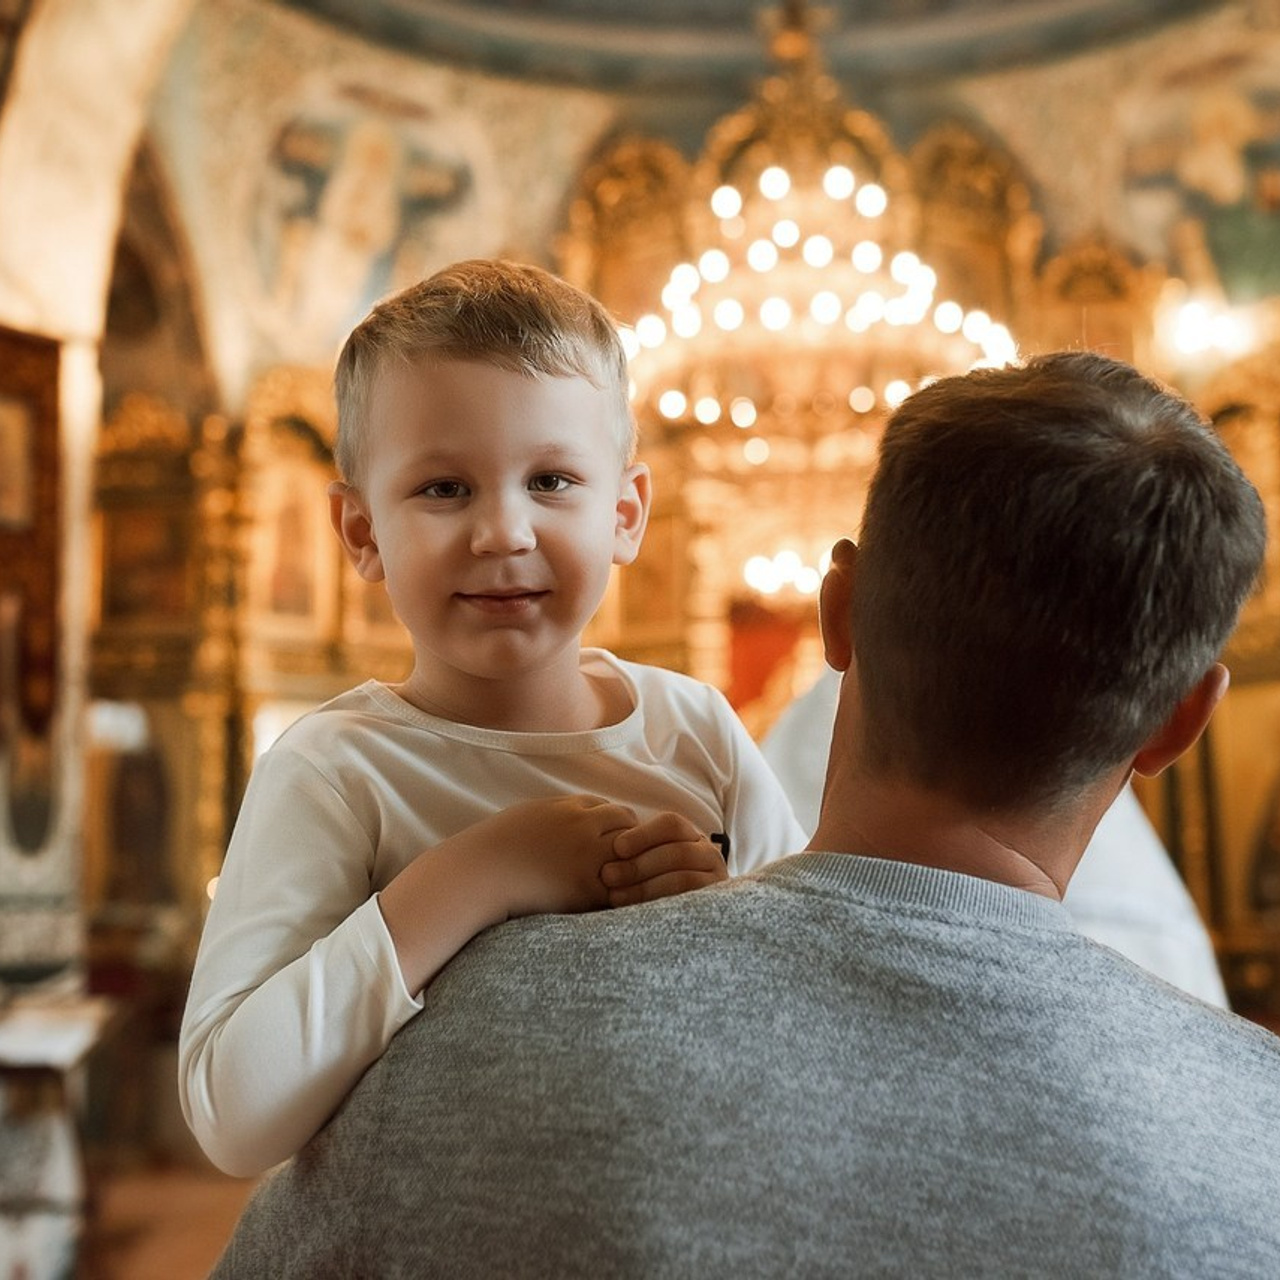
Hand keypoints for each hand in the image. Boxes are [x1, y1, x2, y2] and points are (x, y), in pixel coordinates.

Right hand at [444, 794, 637, 918]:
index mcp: (568, 807)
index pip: (609, 807)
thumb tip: (581, 815)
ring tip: (617, 878)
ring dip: (628, 862)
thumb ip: (560, 812)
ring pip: (630, 851)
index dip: (612, 824)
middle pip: (626, 822)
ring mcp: (588, 855)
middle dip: (628, 838)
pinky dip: (619, 889)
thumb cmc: (498, 846)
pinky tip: (608, 897)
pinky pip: (619, 884)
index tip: (609, 839)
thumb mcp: (531, 814)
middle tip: (622, 858)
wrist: (480, 875)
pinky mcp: (587, 887)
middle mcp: (583, 825)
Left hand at [600, 811, 728, 906]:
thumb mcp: (645, 862)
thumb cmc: (649, 884)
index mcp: (691, 837)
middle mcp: (709, 855)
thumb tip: (608, 845)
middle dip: (639, 864)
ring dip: (644, 887)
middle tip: (607, 874)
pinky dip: (658, 905)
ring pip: (682, 879)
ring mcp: (715, 881)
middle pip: (677, 852)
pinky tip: (633, 910)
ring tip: (614, 895)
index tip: (617, 848)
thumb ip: (632, 852)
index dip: (644, 835)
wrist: (685, 926)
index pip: (672, 825)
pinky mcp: (713, 907)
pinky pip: (687, 904)